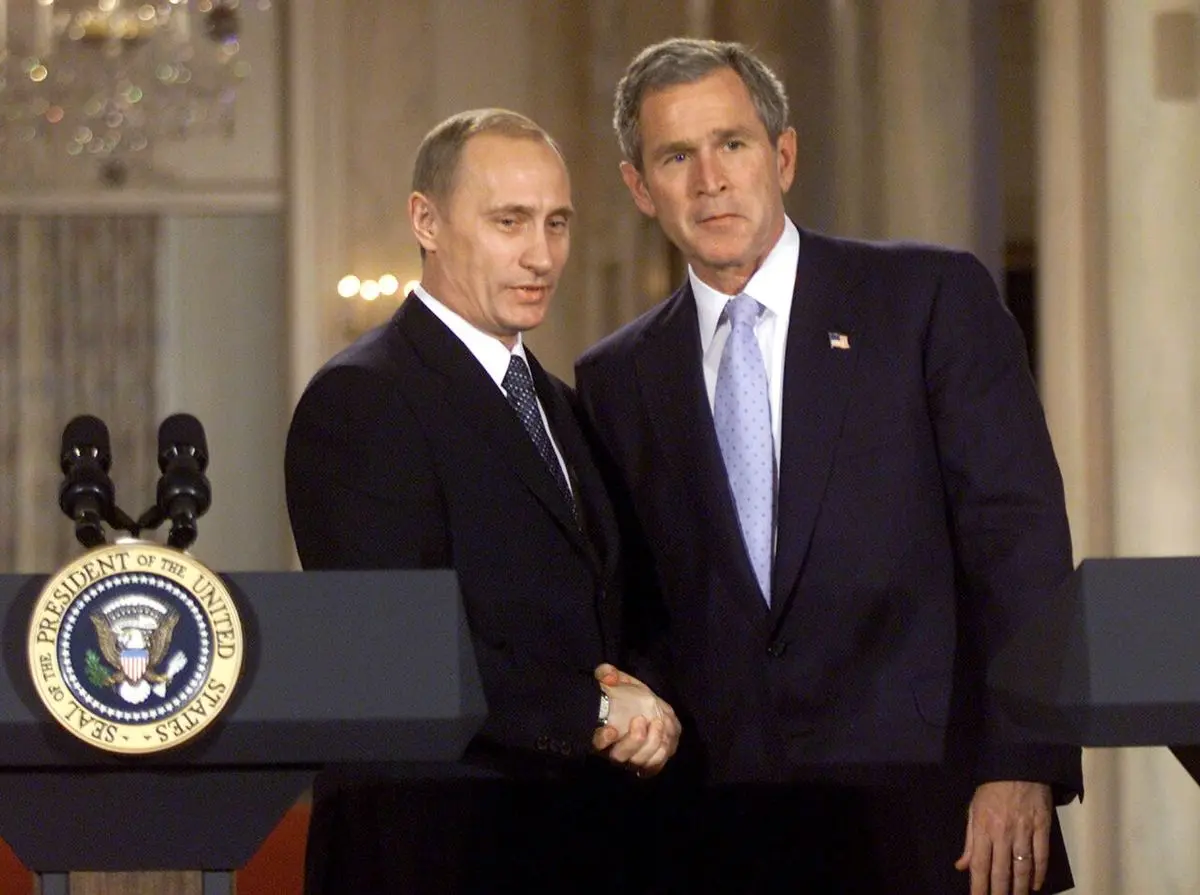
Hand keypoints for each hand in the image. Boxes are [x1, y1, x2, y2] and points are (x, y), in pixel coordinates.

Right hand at [590, 663, 679, 776]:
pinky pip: (653, 767)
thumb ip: (607, 673)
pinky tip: (666, 737)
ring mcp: (631, 759)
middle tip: (641, 719)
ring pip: (638, 762)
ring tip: (658, 723)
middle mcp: (613, 750)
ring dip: (650, 744)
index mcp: (602, 732)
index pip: (596, 742)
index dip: (602, 740)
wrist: (645, 707)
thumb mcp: (617, 679)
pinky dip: (661, 755)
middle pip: (619, 757)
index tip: (611, 729)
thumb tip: (609, 677)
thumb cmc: (627, 695)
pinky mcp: (649, 763)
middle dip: (633, 740)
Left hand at [955, 780, 1052, 894]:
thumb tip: (962, 865)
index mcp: (983, 828)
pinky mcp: (1042, 826)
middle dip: (1000, 893)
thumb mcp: (973, 810)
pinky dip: (1039, 873)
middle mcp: (1003, 833)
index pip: (979, 865)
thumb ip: (969, 840)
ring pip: (1023, 867)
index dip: (979, 886)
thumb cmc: (991, 789)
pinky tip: (1036, 886)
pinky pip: (1041, 855)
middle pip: (1001, 871)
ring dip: (1020, 888)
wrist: (1017, 765)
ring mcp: (1024, 830)